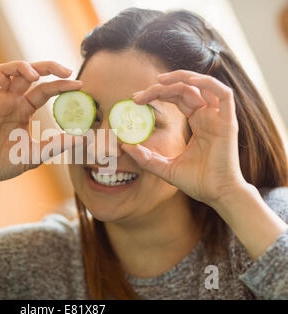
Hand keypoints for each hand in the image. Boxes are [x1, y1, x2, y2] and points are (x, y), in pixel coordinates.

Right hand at [0, 61, 83, 187]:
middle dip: (47, 66)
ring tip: (33, 75)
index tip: (80, 84)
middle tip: (66, 70)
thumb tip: (84, 139)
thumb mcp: (37, 154)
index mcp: (24, 109)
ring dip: (19, 66)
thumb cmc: (6, 163)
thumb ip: (58, 145)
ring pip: (3, 70)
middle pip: (27, 72)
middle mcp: (10, 100)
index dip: (61, 84)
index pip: (45, 89)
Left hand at [122, 70, 247, 206]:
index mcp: (197, 123)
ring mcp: (219, 118)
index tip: (135, 100)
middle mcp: (208, 117)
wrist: (217, 195)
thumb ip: (146, 158)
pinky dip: (207, 83)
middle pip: (184, 90)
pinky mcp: (228, 122)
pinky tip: (188, 81)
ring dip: (180, 78)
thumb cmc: (197, 182)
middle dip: (160, 88)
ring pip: (202, 85)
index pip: (176, 99)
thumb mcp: (165, 168)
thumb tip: (124, 146)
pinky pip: (223, 94)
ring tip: (158, 81)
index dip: (156, 95)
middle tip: (137, 96)